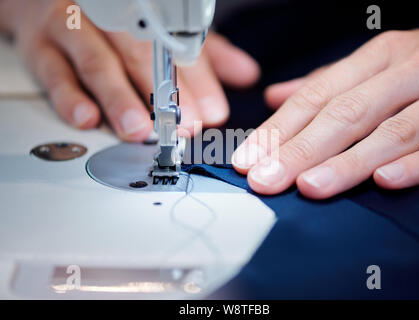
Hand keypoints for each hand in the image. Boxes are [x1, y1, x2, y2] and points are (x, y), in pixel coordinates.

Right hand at [1, 0, 259, 140]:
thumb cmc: (115, 20)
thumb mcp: (165, 32)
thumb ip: (203, 54)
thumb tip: (246, 74)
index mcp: (143, 13)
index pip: (177, 47)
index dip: (198, 82)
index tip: (213, 112)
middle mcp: (107, 16)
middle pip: (140, 55)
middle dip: (164, 95)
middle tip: (183, 126)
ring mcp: (72, 29)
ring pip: (98, 64)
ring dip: (120, 99)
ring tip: (139, 129)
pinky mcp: (40, 46)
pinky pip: (53, 73)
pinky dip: (70, 98)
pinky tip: (87, 119)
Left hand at [232, 23, 418, 198]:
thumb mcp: (375, 65)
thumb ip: (326, 84)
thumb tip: (274, 97)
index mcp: (378, 58)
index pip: (316, 96)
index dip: (279, 129)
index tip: (247, 159)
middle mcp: (408, 72)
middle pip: (346, 114)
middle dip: (301, 150)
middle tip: (265, 180)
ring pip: (391, 132)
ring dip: (348, 162)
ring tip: (309, 186)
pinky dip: (417, 164)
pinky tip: (384, 182)